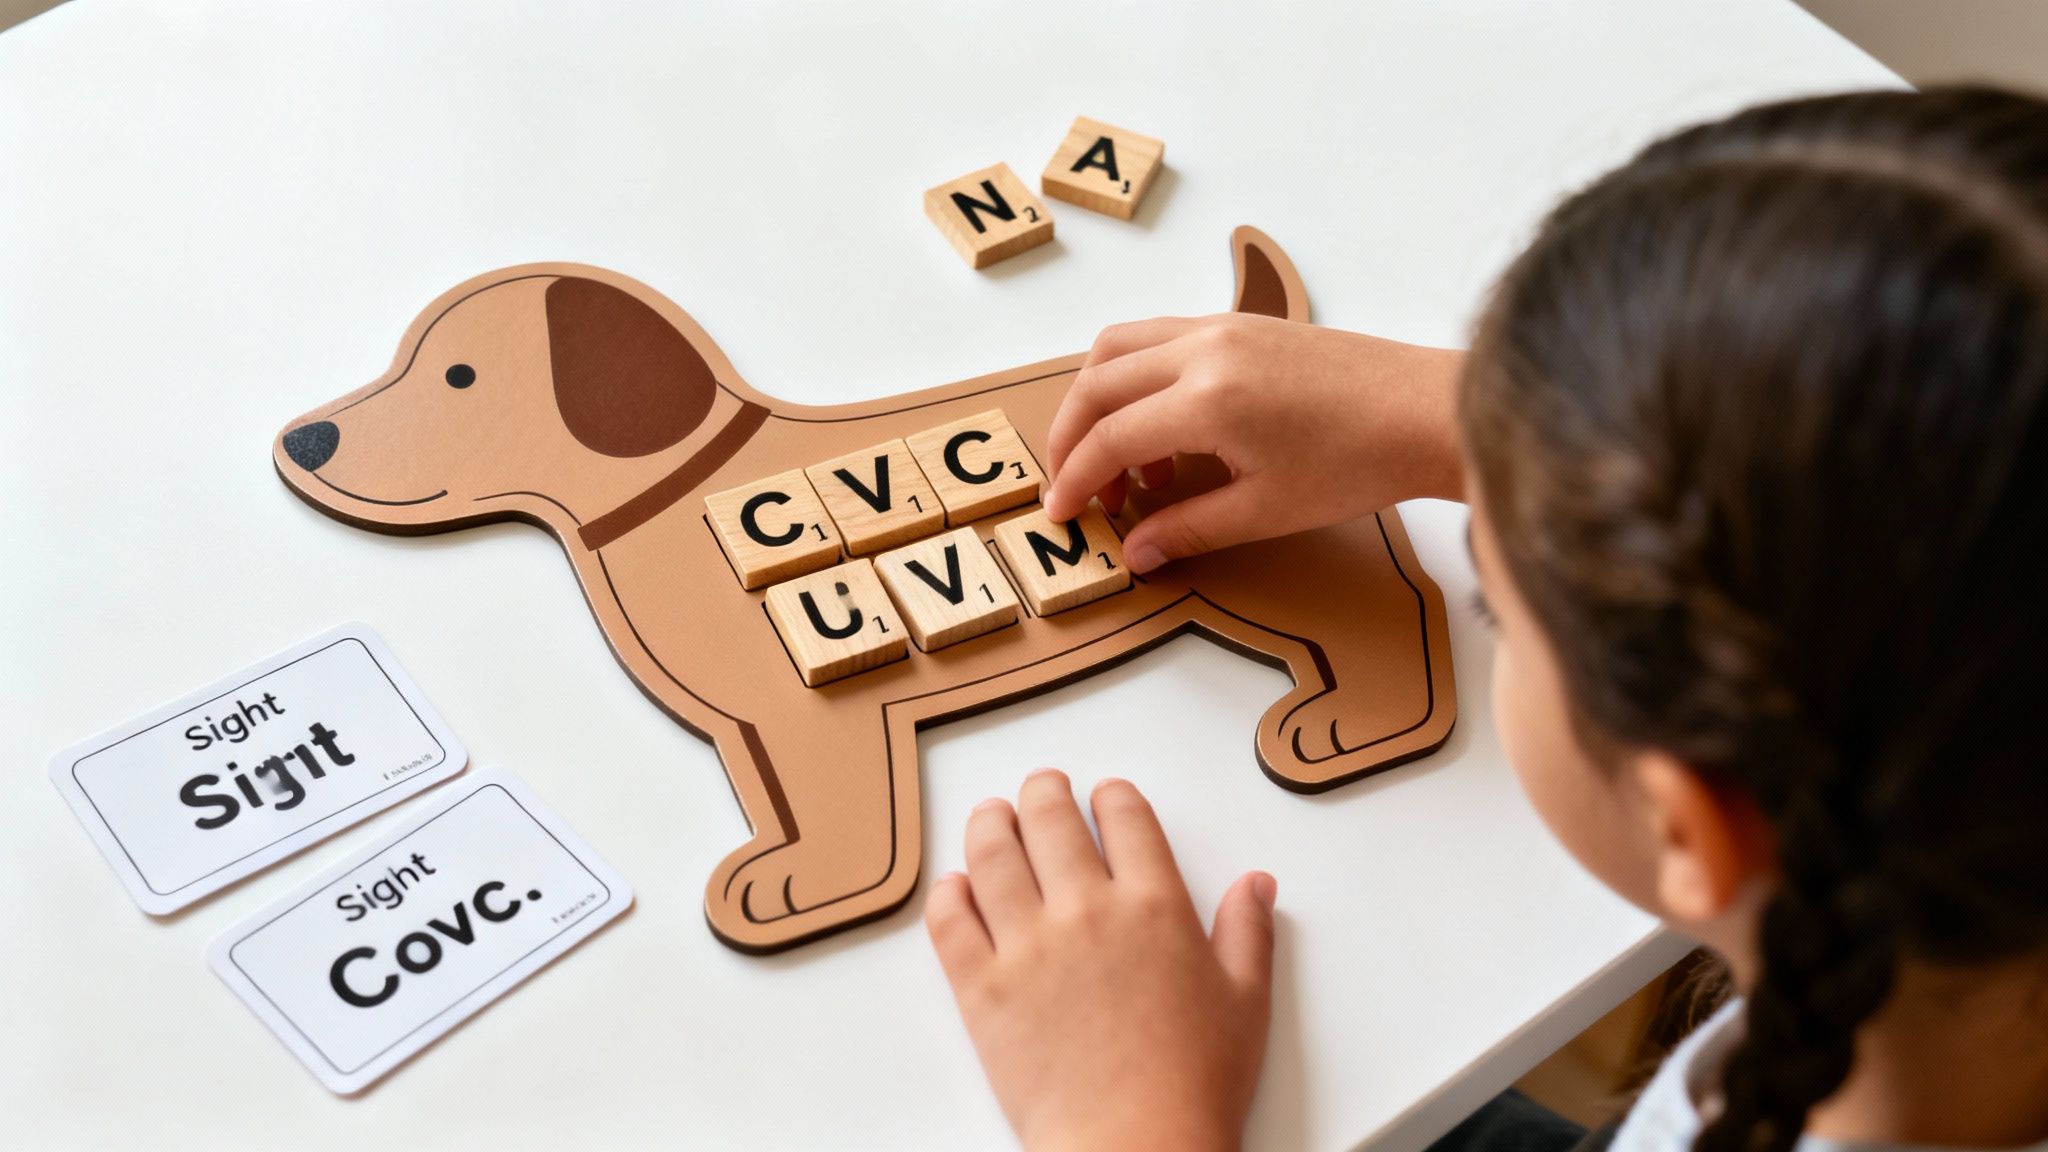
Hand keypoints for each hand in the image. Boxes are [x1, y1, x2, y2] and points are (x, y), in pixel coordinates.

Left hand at [926, 771, 1276, 1151]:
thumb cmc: (1192, 1084)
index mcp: (1155, 906)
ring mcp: (1027, 946)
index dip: (1113, 798)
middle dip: (1044, 792)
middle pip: (1050, 819)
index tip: (1106, 795)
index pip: (1126, 819)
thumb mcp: (1245, 1002)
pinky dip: (948, 895)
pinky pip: (950, 922)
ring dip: (990, 825)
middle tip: (1040, 788)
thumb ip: (1248, 932)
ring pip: (992, 855)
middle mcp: (1087, 911)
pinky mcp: (981, 988)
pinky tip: (956, 887)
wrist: (1135, 1145)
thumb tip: (1256, 885)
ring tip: (991, 815)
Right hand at [1044, 314, 1464, 572]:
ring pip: (1119, 348)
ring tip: (1121, 460)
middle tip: (1074, 487)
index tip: (1064, 513)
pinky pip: (1157, 337)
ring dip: (1097, 399)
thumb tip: (1137, 552)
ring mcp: (1221, 326)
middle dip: (1070, 438)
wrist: (1425, 411)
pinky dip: (1136, 377)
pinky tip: (1164, 428)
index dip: (1076, 481)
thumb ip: (1188, 529)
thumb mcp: (1266, 510)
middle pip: (1097, 384)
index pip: (1110, 439)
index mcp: (1208, 400)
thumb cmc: (1360, 460)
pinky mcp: (1240, 320)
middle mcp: (1204, 350)